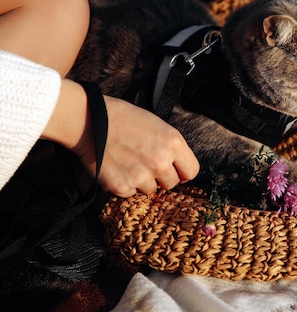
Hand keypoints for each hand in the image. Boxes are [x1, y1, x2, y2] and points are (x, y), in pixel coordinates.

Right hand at [43, 80, 199, 196]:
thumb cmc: (123, 118)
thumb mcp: (157, 125)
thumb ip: (170, 147)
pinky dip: (124, 185)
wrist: (89, 120)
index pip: (191, 171)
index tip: (174, 170)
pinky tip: (116, 169)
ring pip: (151, 190)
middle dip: (161, 177)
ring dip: (142, 181)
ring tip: (128, 163)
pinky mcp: (122, 187)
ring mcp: (142, 176)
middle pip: (171, 183)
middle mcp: (161, 161)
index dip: (182, 172)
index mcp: (174, 142)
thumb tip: (178, 166)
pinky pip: (131, 194)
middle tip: (145, 164)